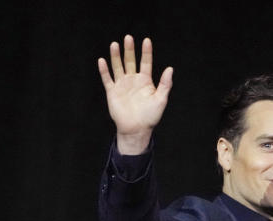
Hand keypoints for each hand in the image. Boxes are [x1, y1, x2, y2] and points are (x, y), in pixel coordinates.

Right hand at [97, 35, 172, 154]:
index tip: (146, 40)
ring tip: (115, 44)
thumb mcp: (161, 100)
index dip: (146, 52)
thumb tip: (170, 69)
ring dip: (116, 56)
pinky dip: (104, 70)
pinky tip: (102, 60)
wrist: (136, 129)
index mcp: (145, 81)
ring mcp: (122, 85)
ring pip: (118, 67)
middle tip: (128, 38)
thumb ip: (165, 84)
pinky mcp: (112, 92)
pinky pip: (107, 79)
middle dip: (129, 50)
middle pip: (130, 61)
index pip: (146, 62)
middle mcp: (133, 80)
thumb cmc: (150, 117)